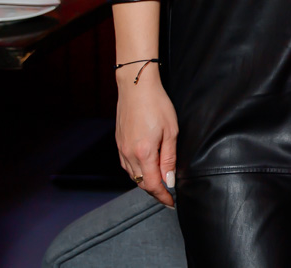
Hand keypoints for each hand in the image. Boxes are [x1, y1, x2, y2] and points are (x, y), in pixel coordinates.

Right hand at [116, 71, 178, 206]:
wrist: (136, 87)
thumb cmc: (157, 105)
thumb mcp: (171, 131)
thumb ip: (169, 158)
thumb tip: (169, 180)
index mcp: (143, 153)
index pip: (153, 185)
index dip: (163, 197)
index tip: (171, 203)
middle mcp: (129, 154)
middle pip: (142, 183)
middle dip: (155, 192)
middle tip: (168, 195)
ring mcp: (121, 149)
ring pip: (133, 176)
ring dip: (146, 182)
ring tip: (160, 183)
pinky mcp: (118, 143)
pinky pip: (126, 165)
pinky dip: (137, 172)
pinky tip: (146, 168)